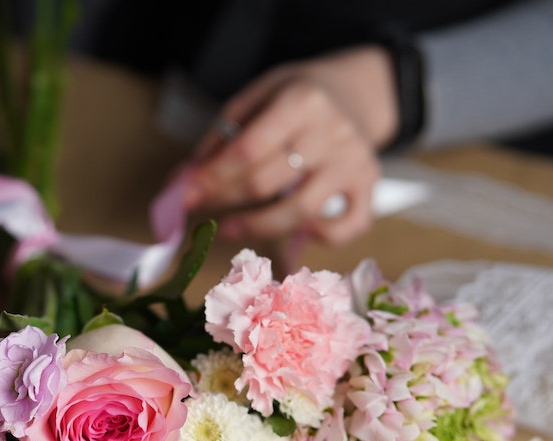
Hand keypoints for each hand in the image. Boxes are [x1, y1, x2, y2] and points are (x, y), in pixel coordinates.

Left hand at [183, 46, 397, 244]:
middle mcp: (333, 131)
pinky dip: (321, 237)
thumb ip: (222, 135)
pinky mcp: (370, 184)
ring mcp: (355, 161)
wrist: (355, 91)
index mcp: (303, 100)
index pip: (249, 150)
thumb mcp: (258, 96)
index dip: (213, 178)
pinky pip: (349, 226)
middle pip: (268, 182)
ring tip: (226, 229)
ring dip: (256, 228)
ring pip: (301, 211)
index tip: (186, 194)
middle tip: (199, 208)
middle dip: (225, 200)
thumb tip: (182, 180)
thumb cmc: (296, 97)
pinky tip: (296, 231)